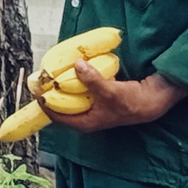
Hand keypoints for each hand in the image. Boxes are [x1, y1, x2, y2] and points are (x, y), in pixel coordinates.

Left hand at [45, 59, 186, 131]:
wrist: (152, 100)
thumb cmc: (131, 102)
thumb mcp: (110, 92)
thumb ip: (93, 80)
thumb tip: (77, 65)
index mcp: (85, 122)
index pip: (56, 117)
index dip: (43, 103)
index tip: (35, 88)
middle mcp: (86, 116)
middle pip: (61, 105)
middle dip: (50, 91)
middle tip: (41, 76)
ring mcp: (91, 107)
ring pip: (69, 96)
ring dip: (61, 85)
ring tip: (52, 71)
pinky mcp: (97, 97)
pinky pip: (79, 89)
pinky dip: (74, 80)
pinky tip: (71, 69)